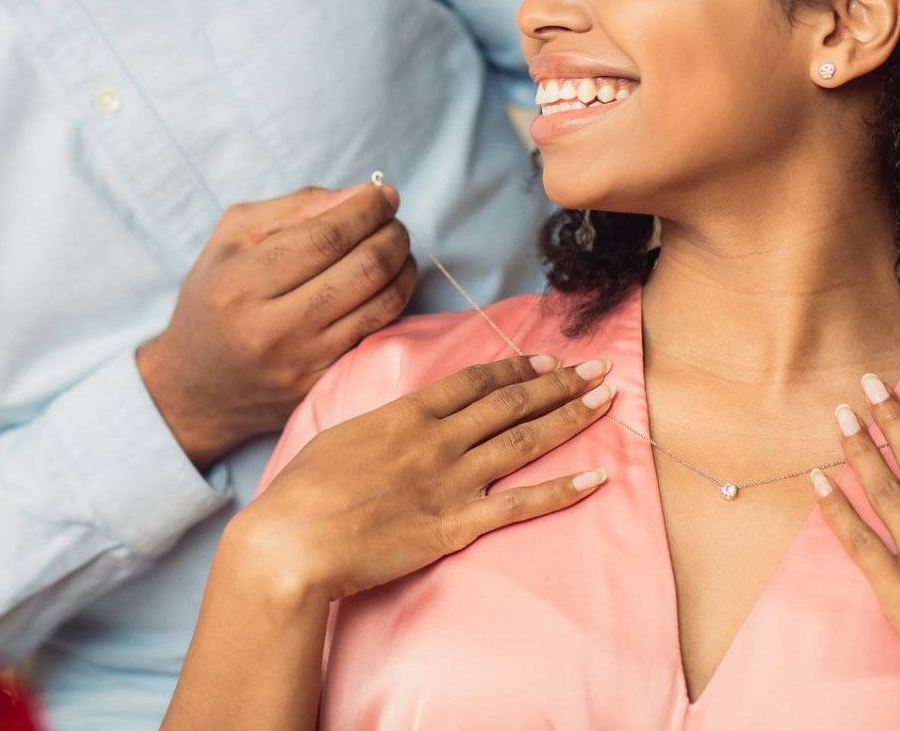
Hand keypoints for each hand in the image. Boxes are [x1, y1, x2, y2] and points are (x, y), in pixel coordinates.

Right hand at [138, 184, 418, 467]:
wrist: (197, 385)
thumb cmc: (216, 297)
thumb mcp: (233, 238)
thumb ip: (294, 208)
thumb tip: (360, 195)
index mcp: (240, 283)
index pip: (324, 237)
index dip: (365, 210)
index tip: (384, 194)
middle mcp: (271, 328)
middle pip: (361, 269)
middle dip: (391, 234)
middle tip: (393, 220)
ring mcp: (300, 363)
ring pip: (379, 303)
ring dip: (402, 265)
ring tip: (396, 247)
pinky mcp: (322, 385)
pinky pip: (377, 334)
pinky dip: (394, 300)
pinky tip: (389, 282)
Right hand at [223, 353, 615, 606]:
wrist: (293, 540)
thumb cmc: (303, 493)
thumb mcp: (340, 438)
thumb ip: (380, 427)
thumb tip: (399, 421)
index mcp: (406, 414)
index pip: (474, 382)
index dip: (516, 368)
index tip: (547, 358)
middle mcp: (436, 440)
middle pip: (510, 403)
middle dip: (559, 383)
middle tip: (599, 369)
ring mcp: (450, 481)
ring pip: (524, 441)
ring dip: (570, 419)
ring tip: (606, 403)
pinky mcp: (455, 526)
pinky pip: (520, 505)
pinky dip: (562, 491)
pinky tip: (595, 478)